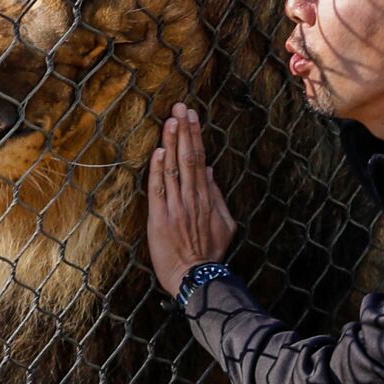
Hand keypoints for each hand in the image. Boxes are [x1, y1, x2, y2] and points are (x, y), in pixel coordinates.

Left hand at [147, 102, 237, 295]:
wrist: (197, 277)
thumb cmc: (210, 252)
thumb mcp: (225, 224)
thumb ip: (217, 197)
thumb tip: (211, 172)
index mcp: (206, 197)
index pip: (200, 159)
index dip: (195, 136)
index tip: (191, 116)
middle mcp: (192, 197)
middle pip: (188, 157)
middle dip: (184, 130)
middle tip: (180, 106)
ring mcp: (176, 206)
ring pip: (173, 168)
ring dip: (171, 142)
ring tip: (170, 120)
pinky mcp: (160, 218)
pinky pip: (159, 189)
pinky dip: (159, 169)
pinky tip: (159, 151)